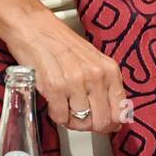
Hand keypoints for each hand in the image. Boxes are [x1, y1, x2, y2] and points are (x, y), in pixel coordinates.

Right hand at [4, 11, 127, 132]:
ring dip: (71, 120)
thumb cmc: (63, 45)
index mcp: (110, 70)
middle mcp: (96, 77)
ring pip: (80, 122)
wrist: (36, 29)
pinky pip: (61, 117)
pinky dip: (56, 115)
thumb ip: (105, 86)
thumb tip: (114, 118)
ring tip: (65, 104)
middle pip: (102, 121)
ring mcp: (75, 82)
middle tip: (81, 120)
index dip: (112, 124)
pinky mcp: (54, 88)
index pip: (120, 111)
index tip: (106, 126)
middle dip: (91, 126)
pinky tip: (54, 102)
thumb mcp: (94, 61)